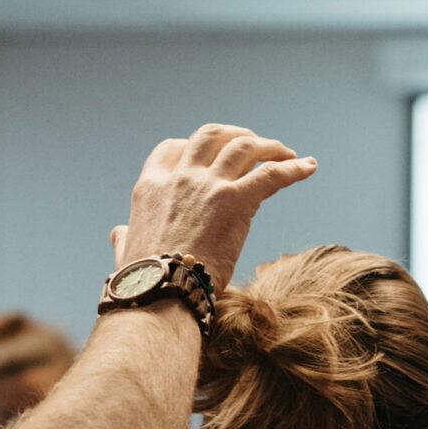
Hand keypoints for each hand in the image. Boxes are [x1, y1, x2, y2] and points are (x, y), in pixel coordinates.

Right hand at [112, 124, 316, 297]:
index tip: (210, 154)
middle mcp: (180, 178)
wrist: (160, 294)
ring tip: (286, 152)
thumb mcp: (126, 251)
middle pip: (211, 136)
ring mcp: (208, 186)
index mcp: (151, 187)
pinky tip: (309, 166)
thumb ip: (124, 236)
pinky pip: (271, 174)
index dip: (193, 146)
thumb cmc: (143, 281)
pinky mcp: (236, 201)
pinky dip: (293, 167)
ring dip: (268, 145)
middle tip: (253, 144)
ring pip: (244, 146)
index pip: (172, 148)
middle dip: (234, 134)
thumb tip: (118, 234)